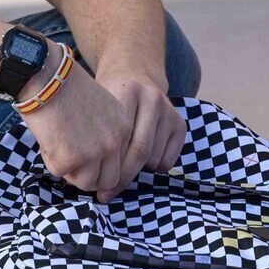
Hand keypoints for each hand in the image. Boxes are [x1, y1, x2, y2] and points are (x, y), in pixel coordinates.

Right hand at [21, 69, 136, 197]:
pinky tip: (48, 136)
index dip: (106, 173)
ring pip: (86, 183)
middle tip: (73, 165)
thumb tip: (97, 166)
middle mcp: (114, 141)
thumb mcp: (101, 108)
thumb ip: (104, 134)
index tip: (95, 177)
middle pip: (109, 181)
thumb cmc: (66, 88)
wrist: (46, 76)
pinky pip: (59, 172)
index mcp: (124, 127)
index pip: (124, 166)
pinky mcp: (71, 157)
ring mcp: (94, 151)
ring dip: (70, 170)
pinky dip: (50, 158)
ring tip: (59, 145)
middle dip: (90, 178)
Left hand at [102, 68, 187, 193]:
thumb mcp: (97, 107)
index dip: (107, 167)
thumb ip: (94, 135)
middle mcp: (152, 98)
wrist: (134, 75)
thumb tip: (87, 179)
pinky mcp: (180, 123)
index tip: (96, 188)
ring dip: (136, 172)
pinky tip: (141, 161)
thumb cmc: (108, 100)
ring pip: (152, 159)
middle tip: (107, 193)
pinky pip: (167, 161)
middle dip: (122, 178)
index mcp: (127, 91)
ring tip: (121, 170)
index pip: (119, 140)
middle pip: (139, 151)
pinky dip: (153, 168)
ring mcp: (169, 110)